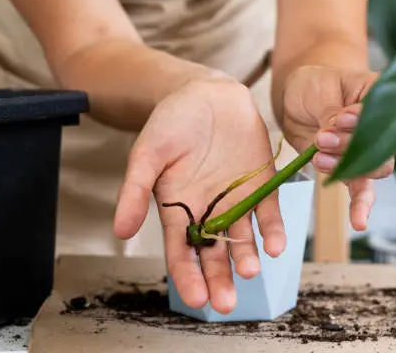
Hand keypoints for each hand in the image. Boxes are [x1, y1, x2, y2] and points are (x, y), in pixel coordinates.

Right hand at [113, 77, 283, 313]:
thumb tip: (120, 231)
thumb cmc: (172, 122)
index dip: (187, 275)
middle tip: (225, 303)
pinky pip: (269, 213)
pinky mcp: (261, 185)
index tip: (196, 298)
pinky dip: (273, 230)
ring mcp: (237, 199)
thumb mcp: (147, 155)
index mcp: (179, 208)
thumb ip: (134, 191)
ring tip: (249, 271)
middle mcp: (209, 209)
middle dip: (219, 278)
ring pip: (242, 238)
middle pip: (213, 253)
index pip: (181, 250)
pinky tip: (275, 245)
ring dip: (246, 257)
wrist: (207, 93)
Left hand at [281, 65, 393, 229]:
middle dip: (350, 147)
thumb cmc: (314, 84)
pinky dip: (360, 206)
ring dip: (344, 167)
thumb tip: (333, 133)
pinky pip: (360, 190)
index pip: (383, 114)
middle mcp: (379, 127)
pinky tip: (359, 222)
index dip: (364, 122)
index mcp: (380, 97)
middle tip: (324, 138)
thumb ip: (330, 114)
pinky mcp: (348, 168)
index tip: (341, 117)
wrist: (297, 98)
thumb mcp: (321, 91)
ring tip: (319, 157)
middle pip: (380, 147)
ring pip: (371, 169)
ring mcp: (366, 150)